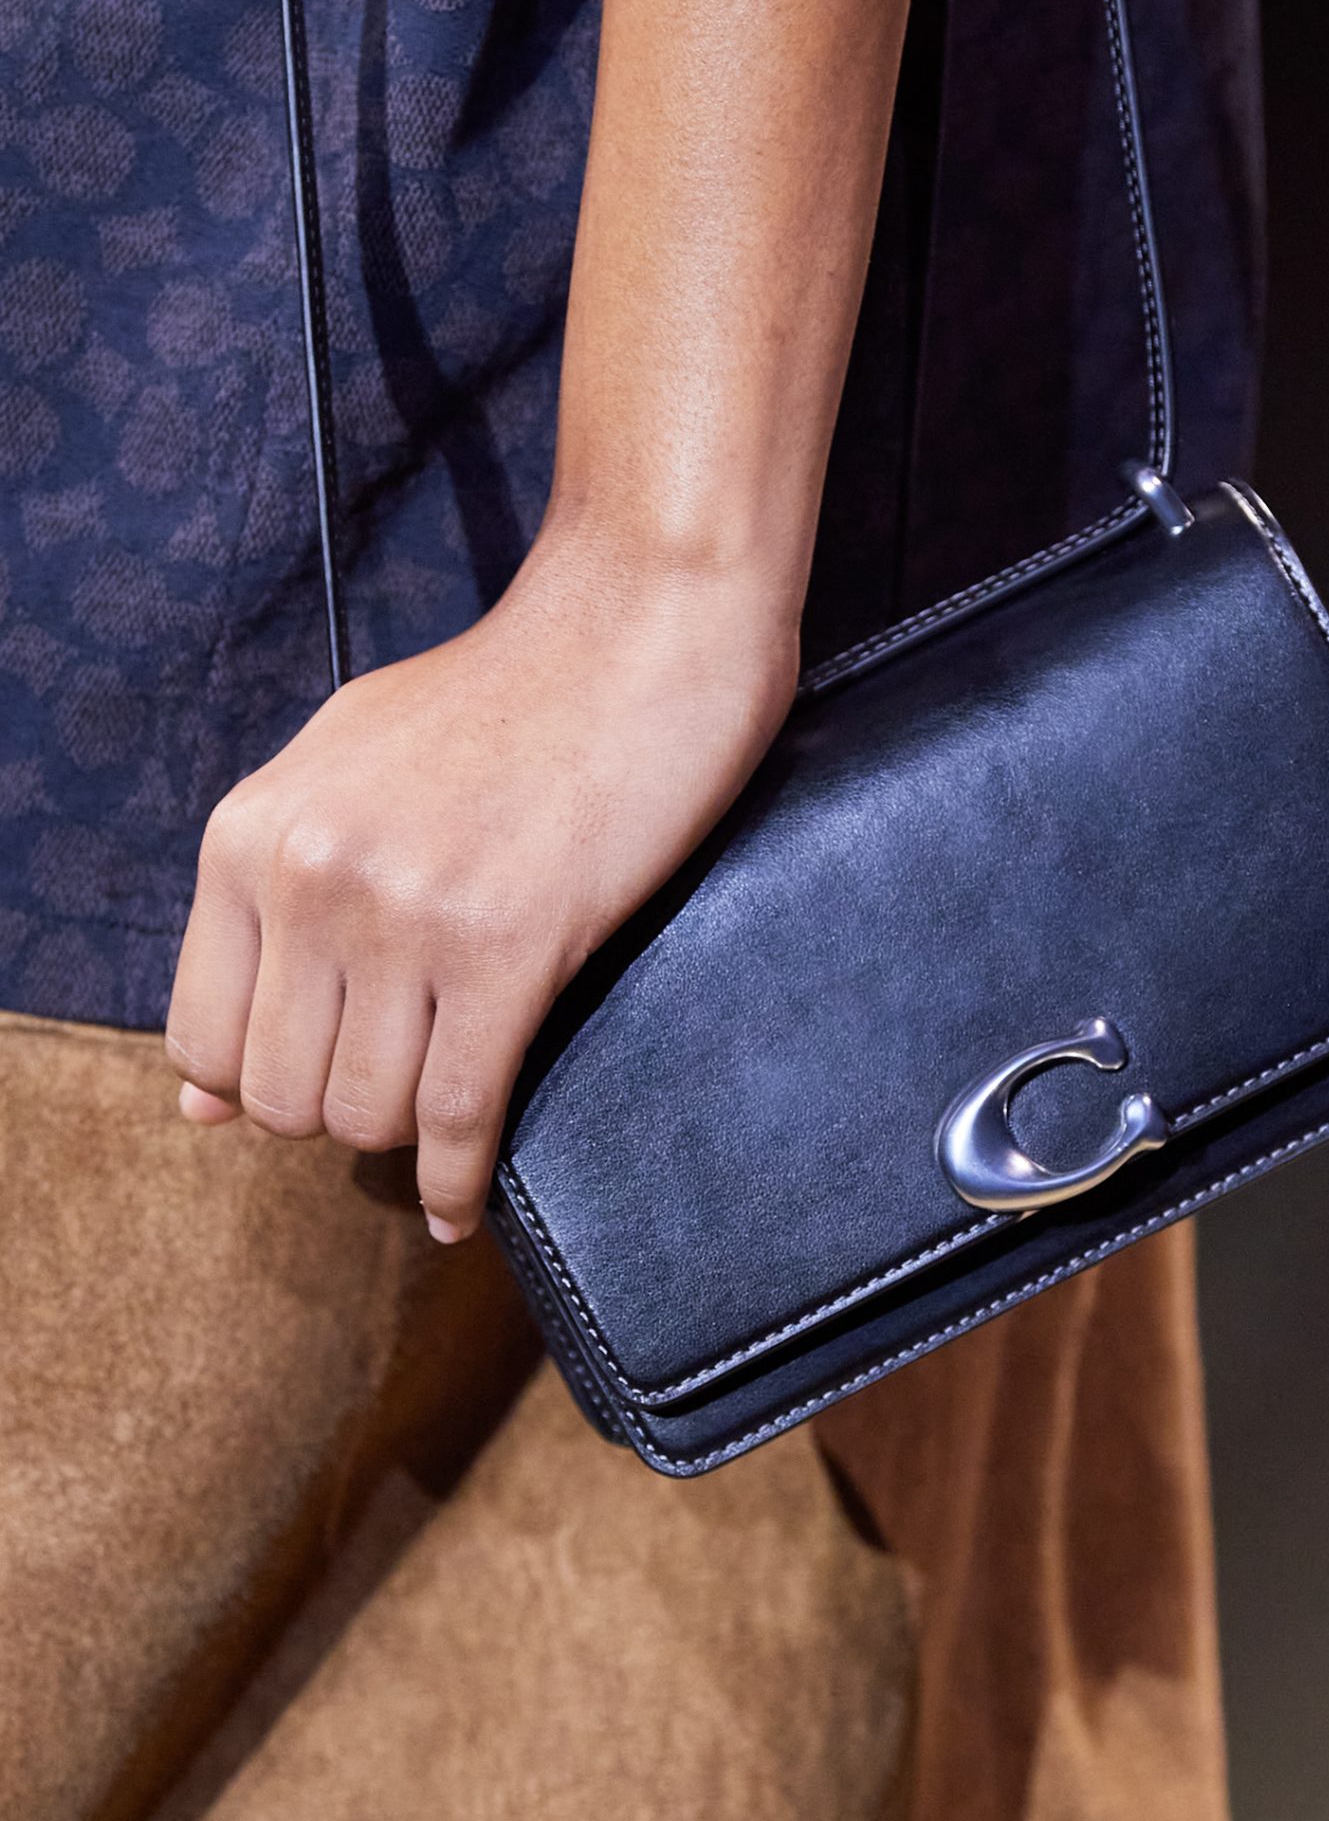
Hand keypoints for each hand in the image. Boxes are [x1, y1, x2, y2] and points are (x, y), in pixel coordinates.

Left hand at [165, 528, 798, 1238]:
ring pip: (368, 1117)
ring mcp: (406, 916)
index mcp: (250, 831)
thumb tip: (194, 1102)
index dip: (259, 1083)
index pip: (200, 1041)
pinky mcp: (510, 947)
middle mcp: (309, 877)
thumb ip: (260, 918)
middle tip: (402, 1083)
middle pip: (281, 1096)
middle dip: (338, 1114)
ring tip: (445, 1106)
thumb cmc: (505, 696)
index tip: (321, 1073)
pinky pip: (459, 1113)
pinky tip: (462, 1196)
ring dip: (405, 1138)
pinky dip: (458, 1177)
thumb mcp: (342, 772)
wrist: (642, 624)